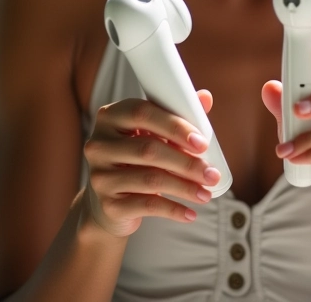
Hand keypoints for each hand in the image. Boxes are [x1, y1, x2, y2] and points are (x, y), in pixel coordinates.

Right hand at [80, 91, 221, 236]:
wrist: (112, 203)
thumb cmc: (139, 158)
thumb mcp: (154, 133)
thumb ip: (177, 114)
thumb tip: (205, 98)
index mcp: (110, 116)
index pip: (143, 113)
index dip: (175, 126)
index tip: (202, 142)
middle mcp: (99, 144)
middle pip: (148, 149)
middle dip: (186, 163)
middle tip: (212, 173)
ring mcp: (99, 176)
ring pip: (150, 179)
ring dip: (185, 187)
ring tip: (206, 193)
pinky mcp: (107, 204)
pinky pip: (146, 206)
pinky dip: (173, 209)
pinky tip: (191, 213)